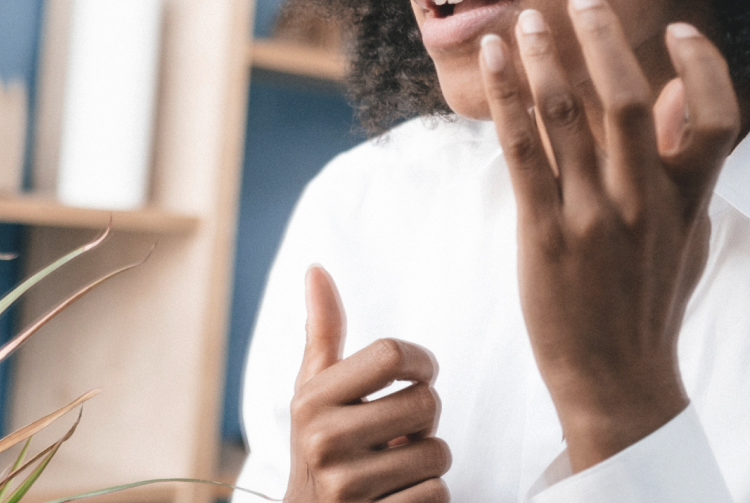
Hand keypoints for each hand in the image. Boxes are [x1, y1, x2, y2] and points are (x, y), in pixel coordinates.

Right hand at [283, 267, 451, 502]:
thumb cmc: (322, 449)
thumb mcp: (314, 394)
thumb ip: (322, 334)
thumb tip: (316, 269)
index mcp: (311, 400)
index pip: (392, 354)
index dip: (421, 362)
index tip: (418, 376)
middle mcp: (322, 440)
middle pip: (426, 402)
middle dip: (424, 422)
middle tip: (397, 436)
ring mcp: (346, 486)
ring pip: (438, 453)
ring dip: (427, 463)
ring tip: (394, 470)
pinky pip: (437, 493)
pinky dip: (426, 497)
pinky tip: (395, 498)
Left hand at [477, 0, 739, 471]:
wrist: (617, 382)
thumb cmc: (649, 303)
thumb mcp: (685, 236)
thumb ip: (682, 165)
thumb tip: (671, 95)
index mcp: (688, 201)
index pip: (716, 118)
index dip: (704, 67)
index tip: (679, 30)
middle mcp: (644, 203)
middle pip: (627, 99)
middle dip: (603, 38)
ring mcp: (593, 218)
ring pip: (567, 115)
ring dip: (545, 56)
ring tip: (528, 18)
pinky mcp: (545, 234)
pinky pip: (522, 149)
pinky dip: (508, 96)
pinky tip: (497, 59)